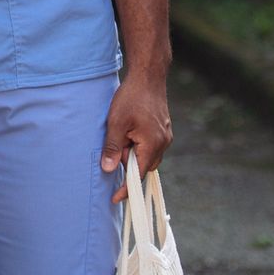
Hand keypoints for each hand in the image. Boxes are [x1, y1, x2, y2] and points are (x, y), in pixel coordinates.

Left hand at [100, 68, 173, 202]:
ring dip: (133, 153)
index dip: (126, 188)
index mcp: (152, 145)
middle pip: (143, 166)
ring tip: (121, 135)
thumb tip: (107, 170)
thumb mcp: (115, 122)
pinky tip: (129, 131)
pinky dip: (139, 145)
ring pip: (147, 156)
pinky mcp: (164, 129)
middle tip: (115, 147)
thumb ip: (112, 147)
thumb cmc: (131, 97)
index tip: (114, 199)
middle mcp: (163, 143)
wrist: (148, 75)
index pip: (138, 175)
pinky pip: (151, 146)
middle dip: (128, 163)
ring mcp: (165, 136)